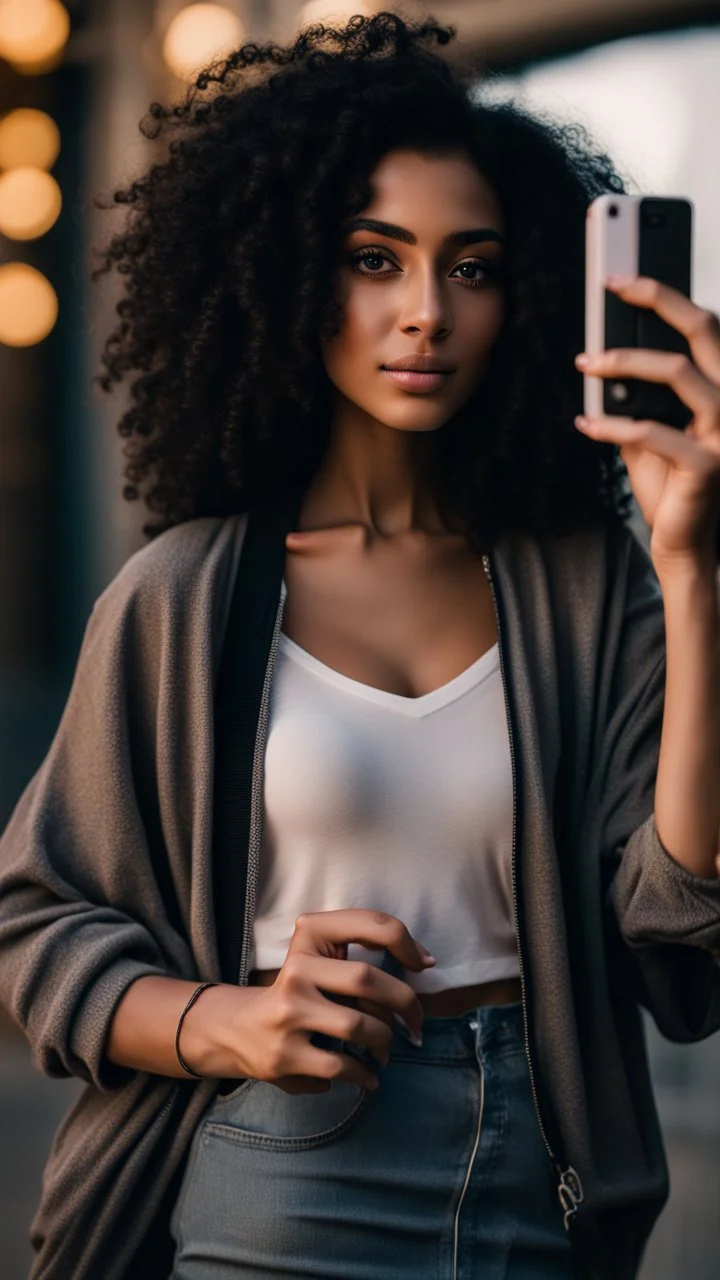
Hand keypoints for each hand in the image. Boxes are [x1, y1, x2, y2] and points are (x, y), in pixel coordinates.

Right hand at [183, 909, 435, 1093]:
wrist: (236, 1028)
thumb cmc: (297, 991)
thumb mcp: (318, 958)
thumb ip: (360, 953)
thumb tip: (422, 963)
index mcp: (309, 936)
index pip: (369, 924)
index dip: (407, 943)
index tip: (424, 964)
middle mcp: (296, 970)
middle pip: (367, 979)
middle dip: (405, 1003)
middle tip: (416, 1022)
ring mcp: (288, 1014)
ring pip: (359, 1026)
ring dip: (384, 1041)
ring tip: (385, 1049)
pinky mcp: (284, 1055)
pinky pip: (342, 1066)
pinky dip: (364, 1075)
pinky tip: (369, 1077)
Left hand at [574, 275, 719, 568]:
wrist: (683, 545)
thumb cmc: (670, 486)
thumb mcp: (648, 432)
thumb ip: (634, 398)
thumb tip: (601, 355)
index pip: (704, 328)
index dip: (666, 294)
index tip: (622, 277)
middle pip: (703, 330)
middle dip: (657, 298)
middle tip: (611, 286)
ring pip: (676, 372)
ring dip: (624, 361)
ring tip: (586, 363)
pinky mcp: (707, 464)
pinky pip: (651, 431)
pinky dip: (611, 425)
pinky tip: (585, 424)